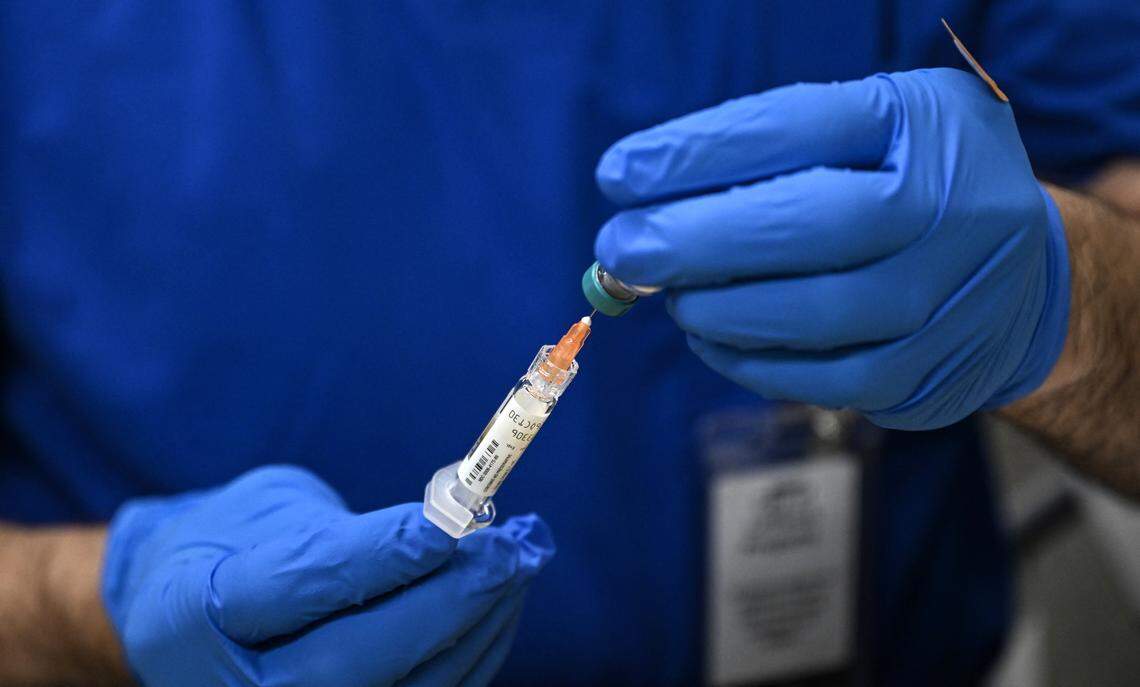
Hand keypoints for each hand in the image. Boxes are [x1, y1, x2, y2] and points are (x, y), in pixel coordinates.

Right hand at [102, 465, 553, 685]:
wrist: (178, 627)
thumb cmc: (233, 549)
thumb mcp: (265, 512)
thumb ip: (341, 530)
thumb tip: (447, 531)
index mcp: (191, 613)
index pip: (299, 588)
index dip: (382, 556)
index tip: (450, 522)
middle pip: (353, 661)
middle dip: (446, 604)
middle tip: (505, 551)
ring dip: (476, 631)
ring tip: (513, 568)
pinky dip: (472, 659)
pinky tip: (497, 609)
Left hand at [594, 68, 1069, 429]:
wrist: (1025, 274)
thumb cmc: (911, 185)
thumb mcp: (865, 133)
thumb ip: (771, 155)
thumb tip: (645, 198)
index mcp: (923, 124)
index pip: (801, 129)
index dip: (700, 153)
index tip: (619, 174)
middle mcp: (951, 206)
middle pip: (816, 224)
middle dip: (699, 240)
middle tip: (622, 249)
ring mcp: (949, 296)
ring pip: (819, 314)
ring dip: (721, 308)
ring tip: (668, 295)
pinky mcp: (931, 372)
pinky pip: (827, 381)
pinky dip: (753, 362)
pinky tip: (711, 338)